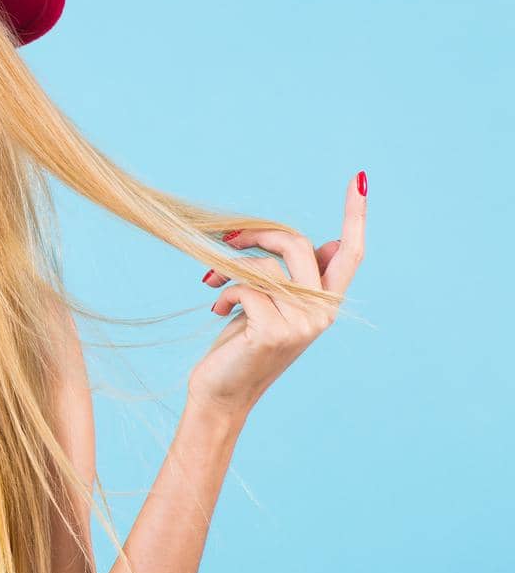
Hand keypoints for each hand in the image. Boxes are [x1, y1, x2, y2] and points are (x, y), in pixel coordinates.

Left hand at [189, 171, 367, 420]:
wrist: (222, 393)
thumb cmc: (242, 345)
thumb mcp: (273, 306)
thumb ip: (297, 279)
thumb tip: (328, 242)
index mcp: (326, 303)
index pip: (351, 253)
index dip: (355, 215)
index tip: (359, 179)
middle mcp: (322, 313)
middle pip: (298, 244)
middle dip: (258, 234)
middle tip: (227, 238)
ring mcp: (301, 324)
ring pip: (266, 266)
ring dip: (229, 267)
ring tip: (212, 282)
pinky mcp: (274, 331)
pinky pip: (246, 288)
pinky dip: (223, 292)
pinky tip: (216, 309)